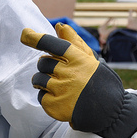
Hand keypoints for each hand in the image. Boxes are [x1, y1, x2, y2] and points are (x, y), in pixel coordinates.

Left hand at [20, 23, 136, 137]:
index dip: (37, 39)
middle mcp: (70, 74)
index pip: (53, 45)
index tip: (25, 34)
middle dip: (46, 66)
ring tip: (57, 85)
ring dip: (42, 81)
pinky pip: (40, 96)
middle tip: (58, 72)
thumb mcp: (89, 59)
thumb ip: (73, 42)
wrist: (111, 112)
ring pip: (37, 79)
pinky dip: (46, 96)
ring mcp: (63, 91)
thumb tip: (59, 25)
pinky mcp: (56, 107)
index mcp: (79, 60)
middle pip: (42, 62)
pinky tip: (60, 98)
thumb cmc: (96, 80)